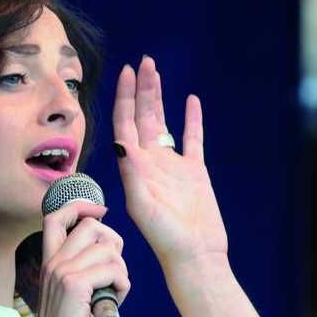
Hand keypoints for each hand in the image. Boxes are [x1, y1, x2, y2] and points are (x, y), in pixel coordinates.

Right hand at [31, 201, 129, 316]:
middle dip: (113, 242)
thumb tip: (108, 250)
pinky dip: (123, 285)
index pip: (55, 216)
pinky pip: (113, 270)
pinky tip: (114, 301)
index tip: (100, 210)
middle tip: (113, 269)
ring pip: (108, 248)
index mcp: (49, 261)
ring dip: (121, 270)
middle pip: (91, 225)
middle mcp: (53, 262)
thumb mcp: (67, 293)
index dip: (80, 205)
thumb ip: (79, 270)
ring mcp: (62, 272)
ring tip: (113, 292)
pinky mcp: (75, 286)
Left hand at [112, 56, 227, 270]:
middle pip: (143, 117)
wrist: (194, 254)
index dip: (124, 98)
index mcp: (135, 167)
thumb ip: (132, 173)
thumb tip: (122, 143)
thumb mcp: (142, 203)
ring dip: (159, 98)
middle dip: (142, 89)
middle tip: (144, 62)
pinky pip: (192, 139)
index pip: (125, 124)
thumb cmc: (165, 236)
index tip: (126, 72)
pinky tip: (191, 101)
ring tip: (156, 72)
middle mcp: (151, 162)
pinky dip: (192, 120)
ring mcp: (172, 165)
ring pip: (163, 122)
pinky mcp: (194, 171)